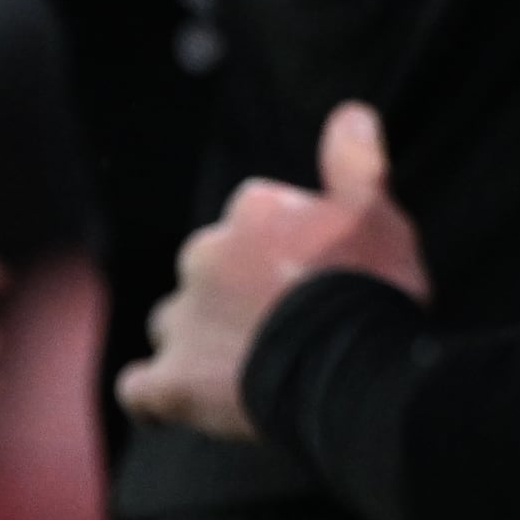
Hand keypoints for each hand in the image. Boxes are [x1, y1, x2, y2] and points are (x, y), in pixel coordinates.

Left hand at [116, 102, 431, 439]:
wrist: (345, 359)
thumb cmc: (369, 285)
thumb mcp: (378, 213)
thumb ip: (356, 164)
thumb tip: (350, 112)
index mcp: (251, 211)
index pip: (251, 222)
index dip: (275, 253)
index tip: (303, 280)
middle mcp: (204, 253)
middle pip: (205, 272)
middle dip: (228, 296)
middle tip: (275, 330)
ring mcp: (183, 318)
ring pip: (172, 324)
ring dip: (193, 342)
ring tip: (234, 373)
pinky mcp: (172, 379)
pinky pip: (141, 388)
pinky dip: (152, 396)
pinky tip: (166, 406)